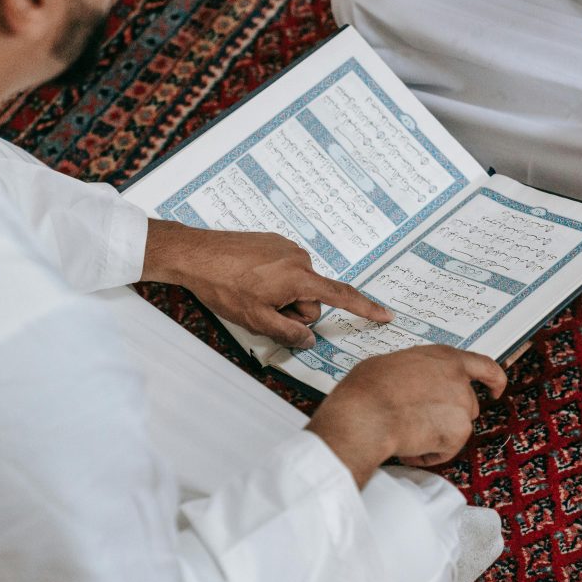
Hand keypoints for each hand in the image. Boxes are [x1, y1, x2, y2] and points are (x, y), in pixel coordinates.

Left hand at [140, 220, 391, 347]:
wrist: (195, 254)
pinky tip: (248, 280)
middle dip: (293, 311)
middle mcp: (299, 258)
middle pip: (312, 299)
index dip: (365, 309)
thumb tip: (310, 340)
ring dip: (281, 297)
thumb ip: (288, 333)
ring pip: (296, 286)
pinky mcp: (273, 242)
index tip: (386, 315)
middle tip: (262, 311)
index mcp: (299, 278)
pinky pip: (284, 270)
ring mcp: (286, 248)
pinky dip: (272, 281)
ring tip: (250, 294)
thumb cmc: (223, 286)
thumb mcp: (256, 319)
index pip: (341, 296)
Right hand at [306, 346, 507, 485]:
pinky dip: (427, 454)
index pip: (484, 366)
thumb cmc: (367, 389)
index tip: (496, 388)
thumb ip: (415, 371)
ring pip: (455, 430)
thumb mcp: (393, 364)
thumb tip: (409, 381)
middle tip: (420, 422)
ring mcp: (461, 407)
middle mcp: (458, 380)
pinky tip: (407, 447)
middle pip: (467, 405)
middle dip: (448, 417)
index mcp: (444, 358)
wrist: (365, 415)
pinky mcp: (458, 434)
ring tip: (404, 433)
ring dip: (435, 435)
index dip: (494, 379)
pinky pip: (445, 450)